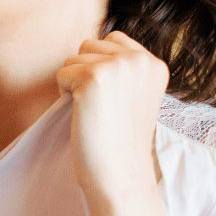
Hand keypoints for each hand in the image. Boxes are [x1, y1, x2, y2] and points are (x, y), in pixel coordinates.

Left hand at [55, 31, 167, 200]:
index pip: (112, 39)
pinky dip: (63, 95)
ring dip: (73, 84)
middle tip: (101, 108)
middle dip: (84, 72)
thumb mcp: (133, 96)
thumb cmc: (119, 142)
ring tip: (94, 113)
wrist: (120, 176)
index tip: (111, 99)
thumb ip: (122, 70)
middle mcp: (140, 60)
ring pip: (72, 58)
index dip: (100, 66)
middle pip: (89, 45)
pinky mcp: (93, 77)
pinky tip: (83, 116)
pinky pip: (61, 74)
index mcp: (154, 65)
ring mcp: (117, 66)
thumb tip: (88, 47)